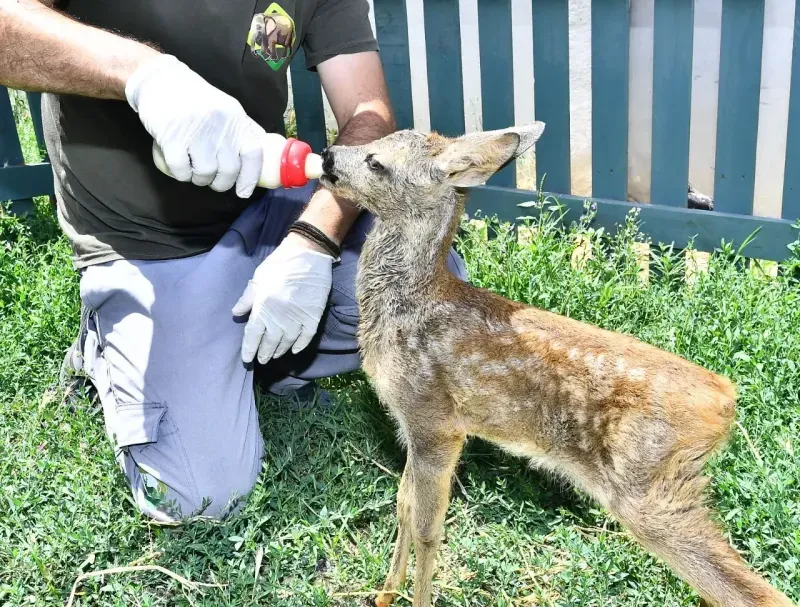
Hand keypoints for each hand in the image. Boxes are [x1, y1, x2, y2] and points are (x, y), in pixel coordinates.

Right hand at [125, 54, 264, 197]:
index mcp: (236, 119)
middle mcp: (220, 124)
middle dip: (220, 183)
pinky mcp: (172, 137)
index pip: (253, 154)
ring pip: (205, 173)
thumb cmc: (197, 99)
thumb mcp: (227, 109)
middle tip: (212, 180)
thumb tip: (262, 157)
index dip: (250, 177)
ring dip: (199, 178)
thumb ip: (243, 131)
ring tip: (193, 170)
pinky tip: (178, 165)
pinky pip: (181, 170)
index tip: (243, 191)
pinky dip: (180, 174)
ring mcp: (196, 130)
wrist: (161, 80)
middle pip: (229, 170)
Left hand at [233, 234, 333, 362]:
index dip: (249, 349)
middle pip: (269, 342)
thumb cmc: (279, 264)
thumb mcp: (258, 278)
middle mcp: (279, 317)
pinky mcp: (313, 315)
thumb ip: (247, 298)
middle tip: (261, 360)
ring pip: (287, 342)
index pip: (252, 336)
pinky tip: (295, 350)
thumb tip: (236, 313)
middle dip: (264, 353)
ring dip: (280, 350)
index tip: (247, 358)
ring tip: (275, 355)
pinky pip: (306, 336)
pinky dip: (300, 345)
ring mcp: (298, 318)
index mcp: (263, 308)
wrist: (308, 254)